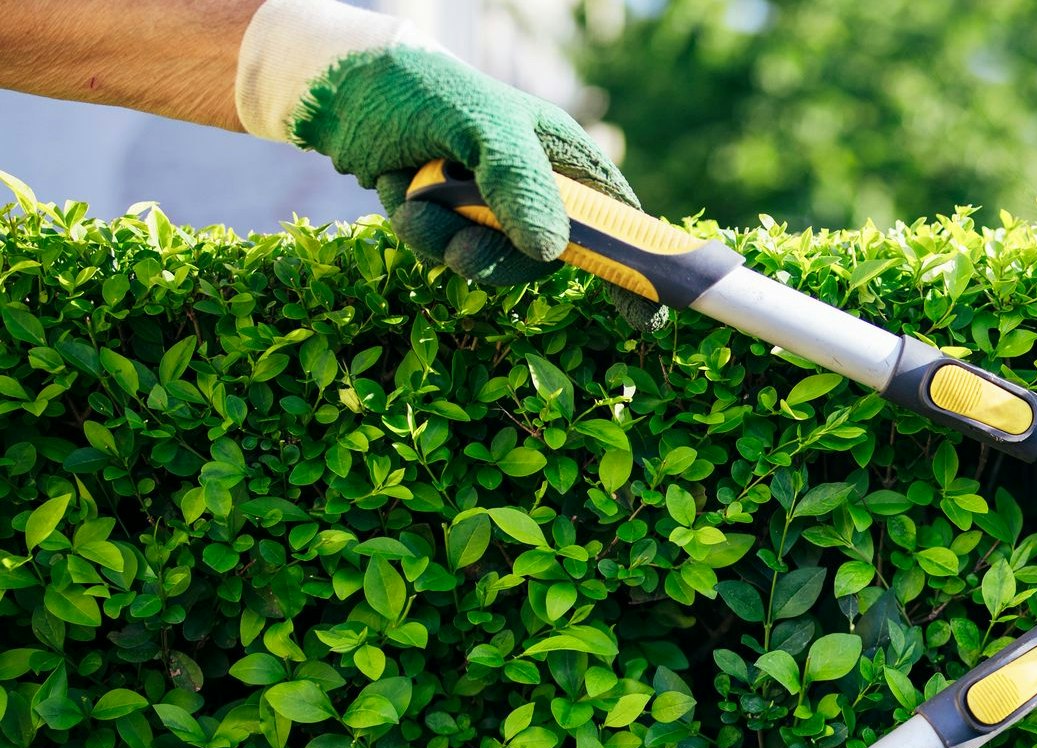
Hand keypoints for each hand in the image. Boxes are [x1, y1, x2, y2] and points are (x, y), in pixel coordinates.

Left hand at [235, 0, 666, 330]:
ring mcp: (492, 209)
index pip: (618, 221)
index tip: (646, 320)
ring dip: (449, 244)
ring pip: (493, 263)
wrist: (341, 90)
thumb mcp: (480, 126)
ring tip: (415, 203)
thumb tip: (552, 253)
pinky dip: (421, 236)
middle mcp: (535, 187)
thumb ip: (520, 184)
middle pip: (547, 258)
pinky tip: (401, 197)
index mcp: (563, 157)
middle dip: (502, 259)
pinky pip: (449, 256)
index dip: (636, 269)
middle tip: (464, 249)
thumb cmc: (422, 90)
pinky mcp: (450, 223)